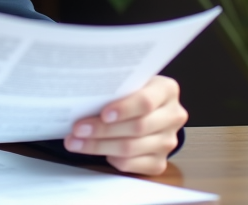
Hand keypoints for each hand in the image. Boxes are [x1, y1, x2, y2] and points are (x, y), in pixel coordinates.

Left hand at [62, 75, 185, 174]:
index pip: (146, 102)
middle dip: (103, 130)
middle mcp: (173, 116)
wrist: (149, 111)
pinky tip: (95, 151)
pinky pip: (131, 164)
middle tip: (77, 129)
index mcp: (167, 90)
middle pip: (137, 128)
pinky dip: (111, 158)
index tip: (103, 114)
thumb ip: (116, 88)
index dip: (124, 109)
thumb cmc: (132, 92)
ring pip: (131, 148)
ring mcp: (167, 142)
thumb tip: (83, 96)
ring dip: (98, 146)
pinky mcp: (159, 162)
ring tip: (75, 142)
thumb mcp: (129, 83)